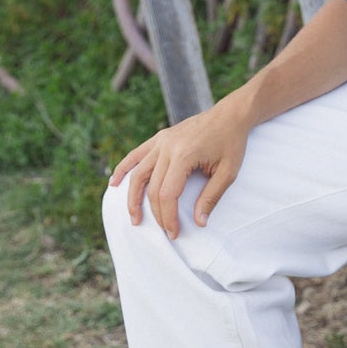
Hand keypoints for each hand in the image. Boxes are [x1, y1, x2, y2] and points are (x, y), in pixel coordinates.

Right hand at [108, 91, 252, 236]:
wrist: (229, 115)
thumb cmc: (231, 143)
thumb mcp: (228, 172)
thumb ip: (211, 197)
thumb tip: (199, 223)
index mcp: (184, 155)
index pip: (168, 193)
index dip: (168, 216)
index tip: (174, 232)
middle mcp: (167, 147)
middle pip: (153, 187)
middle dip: (156, 213)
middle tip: (164, 231)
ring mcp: (161, 141)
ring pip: (138, 173)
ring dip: (132, 197)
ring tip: (134, 217)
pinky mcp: (159, 138)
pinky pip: (136, 155)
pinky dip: (123, 169)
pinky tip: (115, 183)